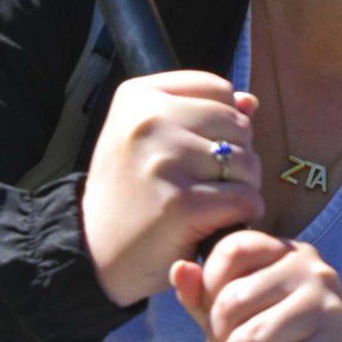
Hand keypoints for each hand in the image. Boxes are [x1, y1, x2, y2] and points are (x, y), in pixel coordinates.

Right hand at [80, 71, 261, 305]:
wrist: (92, 251)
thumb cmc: (128, 192)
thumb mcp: (148, 139)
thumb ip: (199, 114)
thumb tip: (250, 101)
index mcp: (139, 96)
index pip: (219, 90)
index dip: (222, 123)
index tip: (197, 151)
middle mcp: (149, 120)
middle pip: (238, 125)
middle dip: (237, 157)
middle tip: (206, 185)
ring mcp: (165, 161)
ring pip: (247, 162)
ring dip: (242, 188)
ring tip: (209, 203)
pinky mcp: (182, 204)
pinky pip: (245, 199)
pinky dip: (242, 215)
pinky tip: (216, 223)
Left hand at [172, 234, 341, 341]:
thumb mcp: (238, 322)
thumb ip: (204, 297)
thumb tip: (179, 270)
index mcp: (292, 254)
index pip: (232, 248)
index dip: (209, 290)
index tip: (221, 322)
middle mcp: (316, 273)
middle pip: (232, 301)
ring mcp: (329, 312)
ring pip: (249, 340)